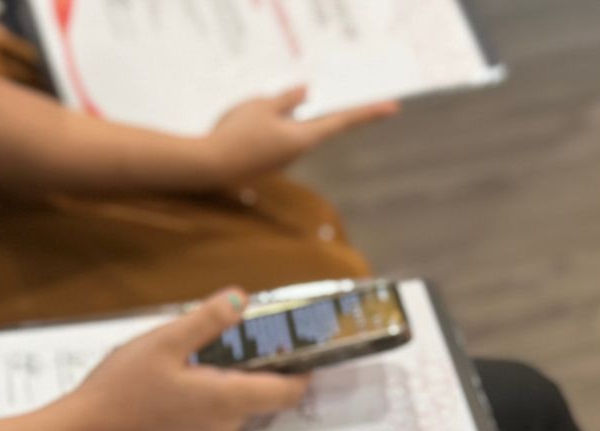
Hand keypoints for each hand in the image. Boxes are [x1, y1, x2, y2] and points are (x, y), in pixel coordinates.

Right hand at [56, 289, 310, 430]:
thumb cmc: (121, 390)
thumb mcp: (164, 342)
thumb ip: (207, 321)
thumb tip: (242, 300)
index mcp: (229, 400)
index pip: (289, 391)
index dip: (304, 369)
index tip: (305, 344)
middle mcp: (225, 427)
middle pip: (264, 398)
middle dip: (261, 367)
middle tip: (244, 333)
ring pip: (236, 407)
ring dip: (231, 380)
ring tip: (201, 350)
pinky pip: (212, 417)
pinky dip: (210, 395)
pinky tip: (178, 376)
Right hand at [199, 87, 399, 185]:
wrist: (207, 168)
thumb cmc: (237, 133)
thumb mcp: (263, 104)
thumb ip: (288, 99)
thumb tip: (307, 92)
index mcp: (304, 136)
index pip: (343, 120)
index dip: (368, 112)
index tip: (392, 108)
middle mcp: (298, 153)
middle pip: (312, 125)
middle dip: (303, 111)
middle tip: (289, 104)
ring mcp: (282, 162)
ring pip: (289, 132)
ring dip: (278, 120)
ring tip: (248, 116)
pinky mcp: (266, 166)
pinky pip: (272, 141)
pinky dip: (265, 130)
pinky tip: (244, 128)